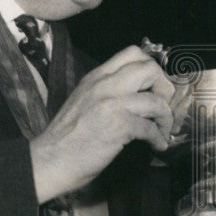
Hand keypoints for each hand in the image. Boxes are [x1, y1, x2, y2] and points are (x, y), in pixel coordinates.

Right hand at [29, 45, 174, 203]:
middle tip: (162, 106)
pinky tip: (157, 145)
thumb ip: (108, 91)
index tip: (155, 87)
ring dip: (166, 118)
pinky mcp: (118, 126)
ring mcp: (111, 104)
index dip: (153, 68)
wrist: (49, 161)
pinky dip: (159, 138)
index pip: (133, 53)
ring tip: (163, 131)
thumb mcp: (84, 101)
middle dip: (164, 88)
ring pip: (156, 100)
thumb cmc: (66, 137)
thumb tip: (139, 94)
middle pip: (150, 69)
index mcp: (96, 77)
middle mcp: (104, 85)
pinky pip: (151, 127)